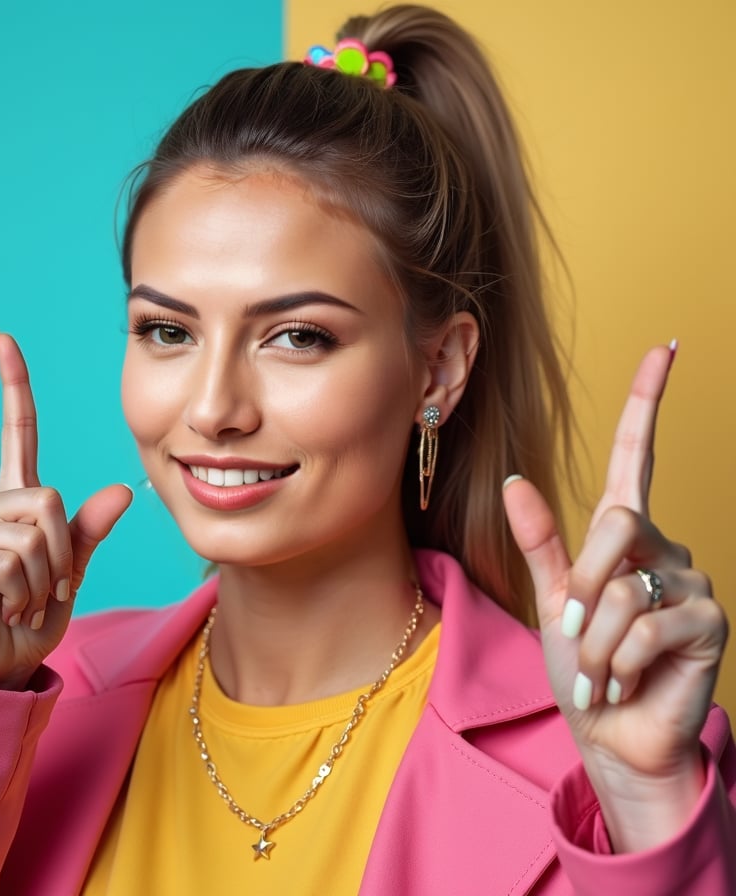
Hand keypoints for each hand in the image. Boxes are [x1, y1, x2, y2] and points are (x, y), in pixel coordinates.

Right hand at [0, 329, 132, 689]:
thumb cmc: (35, 612)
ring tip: (27, 596)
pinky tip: (9, 605)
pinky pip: (11, 557)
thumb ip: (90, 530)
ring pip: (32, 530)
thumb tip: (122, 490)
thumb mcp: (72, 568)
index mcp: (19, 501)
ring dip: (45, 575)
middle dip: (62, 550)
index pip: (16, 431)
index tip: (4, 338)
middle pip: (46, 496)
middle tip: (50, 584)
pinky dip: (24, 589)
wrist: (5, 662)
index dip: (13, 385)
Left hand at [503, 344, 728, 850]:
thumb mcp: (553, 599)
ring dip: (594, 642)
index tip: (664, 346)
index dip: (647, 401)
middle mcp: (665, 548)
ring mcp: (693, 585)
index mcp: (626, 536)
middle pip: (617, 524)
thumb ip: (540, 543)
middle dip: (583, 588)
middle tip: (578, 634)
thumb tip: (516, 481)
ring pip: (625, 587)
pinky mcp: (709, 624)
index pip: (640, 455)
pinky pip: (645, 626)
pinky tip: (625, 682)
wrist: (610, 734)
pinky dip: (617, 662)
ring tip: (600, 671)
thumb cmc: (582, 665)